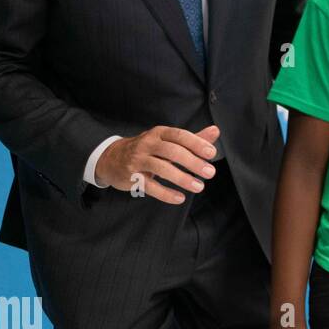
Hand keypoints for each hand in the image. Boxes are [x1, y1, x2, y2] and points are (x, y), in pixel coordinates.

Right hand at [95, 124, 218, 203]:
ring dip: (182, 178)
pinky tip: (180, 198)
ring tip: (199, 187)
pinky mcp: (131, 176)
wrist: (112, 158)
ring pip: (161, 168)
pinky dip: (166, 193)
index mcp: (159, 133)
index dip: (196, 143)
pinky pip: (150, 186)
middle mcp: (147, 143)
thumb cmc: (149, 149)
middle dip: (193, 162)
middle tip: (210, 173)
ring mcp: (137, 160)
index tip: (212, 153)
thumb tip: (215, 131)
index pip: (180, 135)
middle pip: (172, 151)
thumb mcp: (168, 141)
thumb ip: (192, 138)